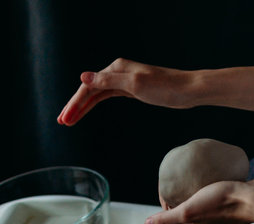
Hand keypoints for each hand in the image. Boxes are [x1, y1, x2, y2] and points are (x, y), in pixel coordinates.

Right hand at [57, 58, 195, 125]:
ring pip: (98, 94)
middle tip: (62, 122)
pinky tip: (90, 108)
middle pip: (90, 89)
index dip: (75, 103)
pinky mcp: (133, 90)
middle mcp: (118, 72)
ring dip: (84, 106)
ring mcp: (125, 81)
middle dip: (76, 106)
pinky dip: (97, 102)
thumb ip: (109, 81)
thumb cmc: (165, 87)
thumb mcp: (135, 85)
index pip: (88, 86)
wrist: (187, 91)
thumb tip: (84, 76)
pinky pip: (109, 95)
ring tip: (72, 119)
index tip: (65, 119)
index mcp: (116, 68)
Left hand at [146, 179, 253, 223]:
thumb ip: (167, 219)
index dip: (169, 201)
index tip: (170, 185)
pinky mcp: (233, 215)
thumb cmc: (221, 202)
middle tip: (183, 182)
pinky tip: (212, 186)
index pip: (174, 216)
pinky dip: (212, 198)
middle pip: (188, 213)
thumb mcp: (188, 209)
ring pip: (202, 210)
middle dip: (183, 199)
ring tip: (197, 183)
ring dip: (198, 198)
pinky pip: (217, 206)